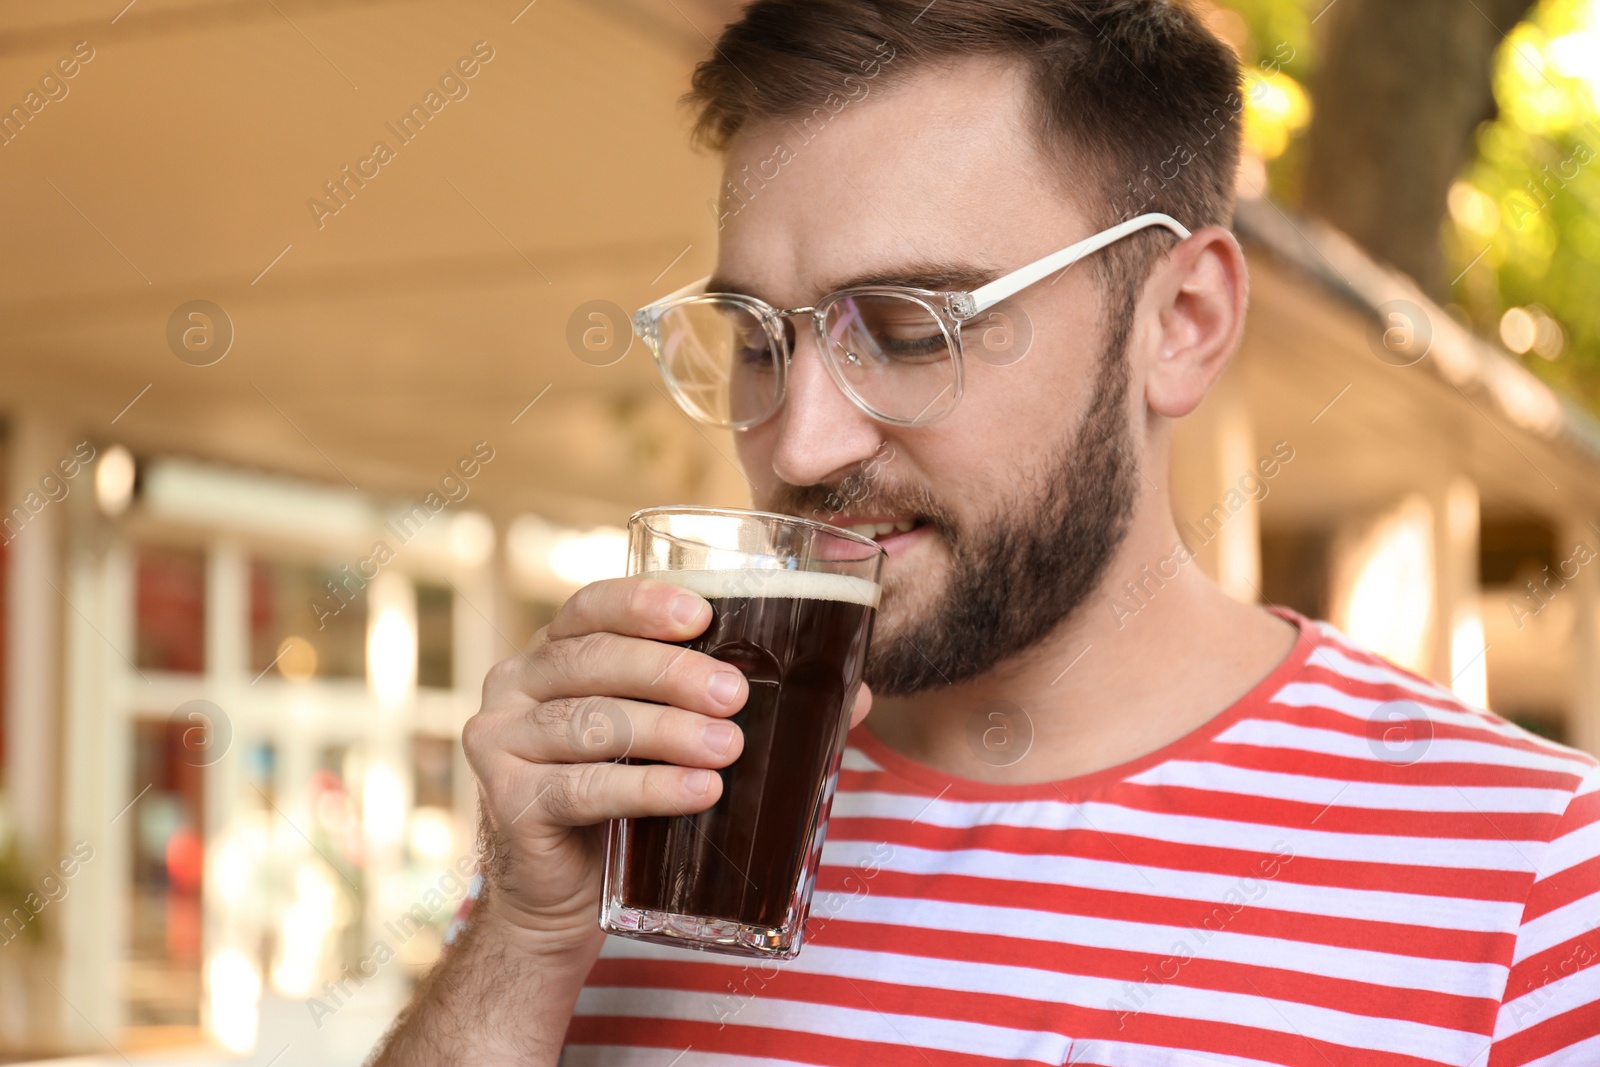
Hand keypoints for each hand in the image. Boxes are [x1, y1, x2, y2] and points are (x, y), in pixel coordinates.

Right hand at [462, 574, 873, 956]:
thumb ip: (745, 708)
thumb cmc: (629, 799)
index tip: (701, 613)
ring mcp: (501, 742)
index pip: (590, 606)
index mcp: (554, 651)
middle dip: (670, 670)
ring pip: (590, 721)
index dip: (642, 602)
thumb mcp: (673, 740)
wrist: (564, 898)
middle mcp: (515, 684)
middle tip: (735, 693)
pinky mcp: (509, 801)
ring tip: (728, 748)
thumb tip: (856, 695)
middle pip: (592, 660)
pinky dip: (646, 787)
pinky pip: (581, 787)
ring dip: (666, 730)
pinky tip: (697, 791)